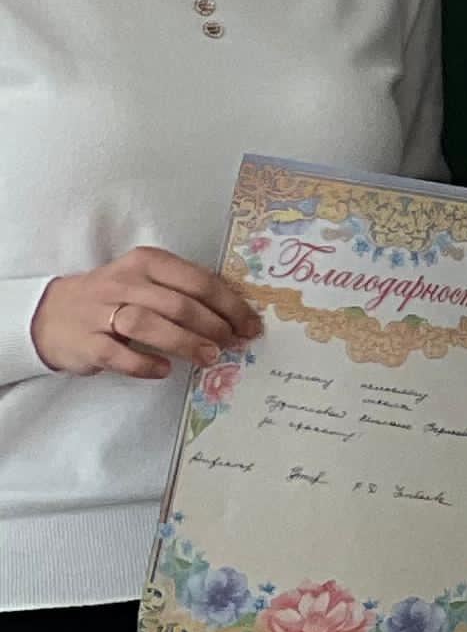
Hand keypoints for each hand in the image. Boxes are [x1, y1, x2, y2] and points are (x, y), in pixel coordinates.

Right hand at [30, 247, 259, 377]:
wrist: (50, 314)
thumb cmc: (113, 297)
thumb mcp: (146, 280)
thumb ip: (183, 289)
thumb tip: (234, 313)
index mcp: (148, 262)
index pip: (199, 281)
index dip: (230, 305)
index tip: (251, 324)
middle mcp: (125, 282)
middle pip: (180, 304)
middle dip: (215, 326)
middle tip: (235, 344)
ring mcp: (102, 312)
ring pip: (151, 325)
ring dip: (186, 343)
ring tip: (209, 357)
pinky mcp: (86, 342)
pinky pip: (120, 355)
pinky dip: (146, 364)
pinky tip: (164, 370)